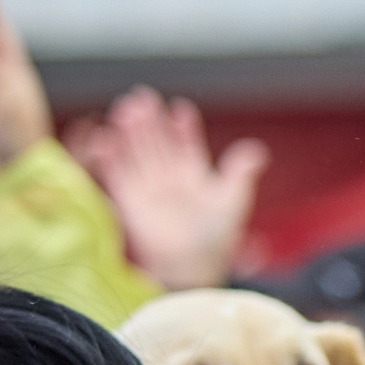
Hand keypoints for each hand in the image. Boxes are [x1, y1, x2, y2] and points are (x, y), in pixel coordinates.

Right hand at [69, 86, 266, 289]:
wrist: (190, 267)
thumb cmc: (215, 239)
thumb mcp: (232, 201)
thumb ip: (240, 173)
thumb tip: (258, 150)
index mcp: (193, 178)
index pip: (187, 146)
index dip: (184, 129)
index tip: (181, 108)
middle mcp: (168, 180)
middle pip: (157, 143)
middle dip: (151, 122)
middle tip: (144, 97)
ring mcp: (147, 189)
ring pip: (137, 153)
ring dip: (131, 132)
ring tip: (129, 108)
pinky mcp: (128, 201)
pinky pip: (116, 174)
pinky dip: (111, 157)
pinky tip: (106, 137)